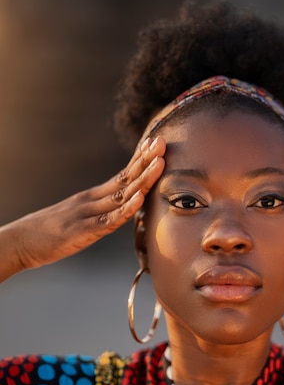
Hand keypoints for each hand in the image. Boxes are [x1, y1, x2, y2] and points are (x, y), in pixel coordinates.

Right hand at [0, 136, 165, 281]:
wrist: (19, 242)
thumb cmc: (47, 234)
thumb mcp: (77, 219)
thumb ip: (98, 214)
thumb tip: (120, 212)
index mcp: (91, 198)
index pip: (121, 175)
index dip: (140, 161)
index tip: (155, 144)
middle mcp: (91, 201)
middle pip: (124, 179)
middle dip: (146, 161)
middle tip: (163, 142)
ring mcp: (87, 214)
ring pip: (121, 195)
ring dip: (143, 179)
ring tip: (160, 162)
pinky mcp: (82, 232)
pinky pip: (108, 220)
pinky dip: (125, 209)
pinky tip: (139, 198)